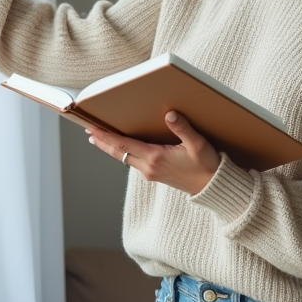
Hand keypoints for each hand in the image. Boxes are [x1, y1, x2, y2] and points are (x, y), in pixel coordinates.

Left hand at [87, 111, 221, 194]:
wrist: (212, 187)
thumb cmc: (206, 165)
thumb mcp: (197, 144)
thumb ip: (183, 128)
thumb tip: (169, 114)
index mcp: (155, 157)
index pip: (123, 145)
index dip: (106, 136)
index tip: (92, 129)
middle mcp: (149, 167)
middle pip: (118, 153)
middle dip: (103, 142)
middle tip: (88, 131)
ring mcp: (151, 172)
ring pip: (124, 158)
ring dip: (111, 148)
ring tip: (100, 138)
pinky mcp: (155, 175)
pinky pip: (133, 162)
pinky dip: (124, 153)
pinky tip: (124, 148)